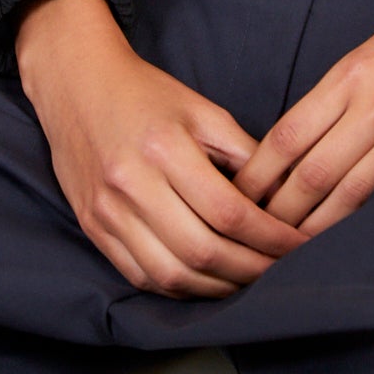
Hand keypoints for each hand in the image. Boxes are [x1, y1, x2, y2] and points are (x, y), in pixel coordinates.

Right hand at [15, 0, 310, 298]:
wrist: (77, 85)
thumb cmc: (146, 94)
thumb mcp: (202, 109)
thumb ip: (243, 152)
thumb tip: (284, 195)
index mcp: (165, 148)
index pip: (228, 211)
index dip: (267, 236)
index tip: (296, 244)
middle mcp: (132, 185)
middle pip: (201, 251)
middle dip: (249, 270)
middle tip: (281, 272)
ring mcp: (108, 212)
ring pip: (170, 274)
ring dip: (216, 288)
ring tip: (248, 282)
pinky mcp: (93, 228)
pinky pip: (140, 276)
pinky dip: (177, 288)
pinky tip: (204, 282)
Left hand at [232, 0, 373, 235]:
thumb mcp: (363, 57)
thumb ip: (330, 101)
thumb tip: (288, 152)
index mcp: (347, 76)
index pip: (287, 136)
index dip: (257, 175)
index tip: (235, 198)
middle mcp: (372, 104)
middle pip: (310, 174)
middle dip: (276, 213)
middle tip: (249, 240)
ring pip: (346, 195)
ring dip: (312, 229)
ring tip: (285, 255)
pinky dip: (356, 221)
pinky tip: (338, 242)